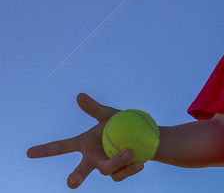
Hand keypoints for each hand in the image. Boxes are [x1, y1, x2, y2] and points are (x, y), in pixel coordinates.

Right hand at [26, 93, 144, 187]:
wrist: (142, 136)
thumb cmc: (121, 123)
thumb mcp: (108, 114)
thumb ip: (94, 109)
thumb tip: (79, 96)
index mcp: (84, 143)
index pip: (62, 147)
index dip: (45, 150)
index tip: (29, 152)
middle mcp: (92, 158)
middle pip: (81, 170)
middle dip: (76, 177)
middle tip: (72, 181)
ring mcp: (105, 166)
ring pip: (106, 169)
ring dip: (116, 161)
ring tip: (129, 152)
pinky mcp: (119, 173)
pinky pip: (121, 173)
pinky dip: (130, 168)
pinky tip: (139, 162)